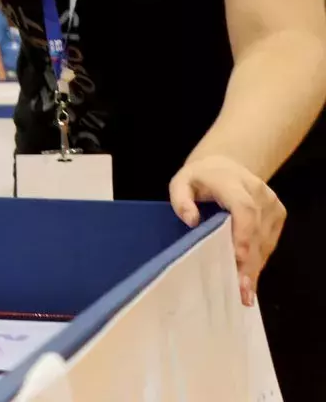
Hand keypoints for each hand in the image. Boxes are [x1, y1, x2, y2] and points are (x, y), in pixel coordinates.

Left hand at [169, 155, 285, 304]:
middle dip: (248, 263)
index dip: (243, 235)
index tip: (238, 259)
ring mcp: (271, 204)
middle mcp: (258, 193)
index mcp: (232, 183)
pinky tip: (250, 280)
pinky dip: (259, 261)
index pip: (244, 209)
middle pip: (256, 231)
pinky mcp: (278, 214)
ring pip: (265, 240)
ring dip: (255, 267)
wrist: (225, 166)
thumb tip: (191, 220)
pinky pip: (269, 242)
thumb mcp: (181, 183)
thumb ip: (181, 200)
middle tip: (242, 291)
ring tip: (245, 294)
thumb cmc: (199, 179)